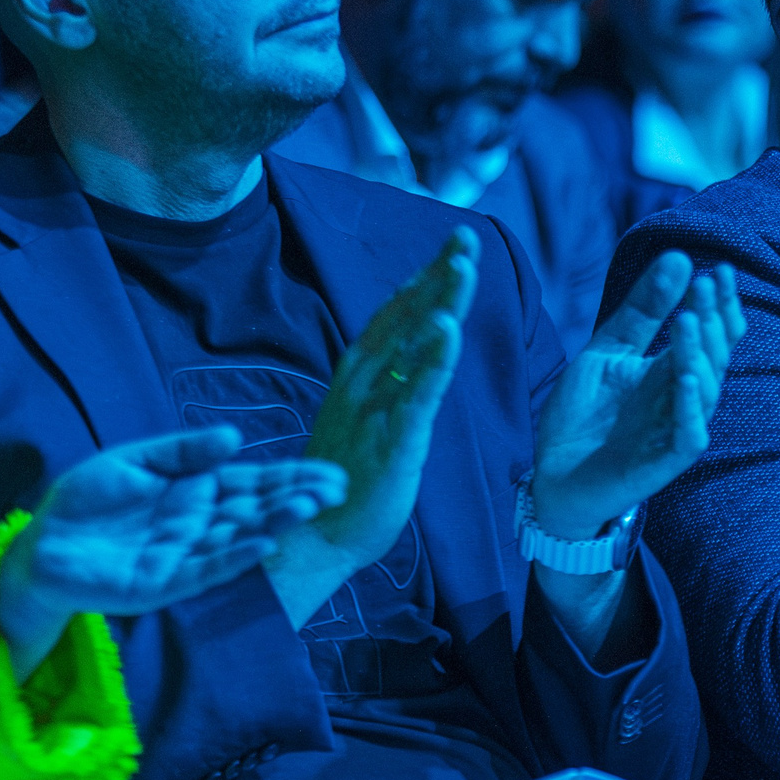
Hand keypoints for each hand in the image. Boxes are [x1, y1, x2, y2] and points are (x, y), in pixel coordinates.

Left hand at [0, 426, 346, 678]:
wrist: (39, 545)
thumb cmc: (84, 502)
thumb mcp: (134, 460)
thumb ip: (182, 451)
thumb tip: (235, 438)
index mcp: (196, 493)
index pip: (252, 482)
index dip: (291, 477)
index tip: (331, 472)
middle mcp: (198, 526)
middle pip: (255, 510)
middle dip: (295, 498)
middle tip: (334, 489)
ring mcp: (183, 556)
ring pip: (238, 538)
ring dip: (274, 523)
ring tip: (307, 507)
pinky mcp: (161, 584)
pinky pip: (204, 570)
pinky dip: (235, 557)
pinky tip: (263, 544)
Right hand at [264, 229, 474, 626]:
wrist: (314, 541)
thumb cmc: (340, 485)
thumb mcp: (366, 424)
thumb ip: (387, 388)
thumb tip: (414, 356)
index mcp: (356, 380)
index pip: (393, 319)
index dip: (423, 281)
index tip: (452, 249)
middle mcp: (362, 387)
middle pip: (404, 319)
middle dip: (437, 277)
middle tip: (465, 238)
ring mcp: (375, 412)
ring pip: (413, 347)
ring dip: (440, 303)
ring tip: (464, 266)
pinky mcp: (392, 443)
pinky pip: (416, 394)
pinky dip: (433, 360)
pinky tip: (448, 330)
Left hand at [531, 254, 743, 539]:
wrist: (552, 476)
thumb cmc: (583, 415)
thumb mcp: (607, 350)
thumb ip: (641, 309)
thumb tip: (678, 258)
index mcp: (673, 371)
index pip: (712, 333)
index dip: (719, 304)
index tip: (718, 268)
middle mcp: (684, 398)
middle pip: (714, 355)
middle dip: (712, 319)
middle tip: (704, 284)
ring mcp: (677, 429)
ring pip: (706, 389)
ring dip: (699, 354)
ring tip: (688, 319)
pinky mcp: (665, 461)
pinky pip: (689, 433)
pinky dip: (691, 406)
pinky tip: (687, 376)